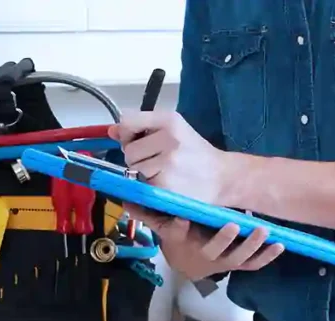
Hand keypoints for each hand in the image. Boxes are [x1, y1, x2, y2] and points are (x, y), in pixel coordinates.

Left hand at [107, 111, 240, 206]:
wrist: (223, 177)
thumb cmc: (195, 154)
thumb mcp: (173, 132)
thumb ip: (140, 128)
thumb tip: (111, 130)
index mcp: (169, 120)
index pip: (128, 121)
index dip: (127, 134)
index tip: (136, 140)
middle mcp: (168, 137)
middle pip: (128, 149)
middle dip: (137, 158)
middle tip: (157, 161)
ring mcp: (167, 161)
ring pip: (133, 168)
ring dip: (142, 174)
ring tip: (163, 172)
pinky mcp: (165, 183)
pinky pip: (142, 184)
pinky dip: (149, 186)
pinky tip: (166, 184)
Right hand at [125, 203, 284, 280]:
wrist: (188, 264)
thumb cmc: (176, 239)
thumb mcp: (159, 226)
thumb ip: (146, 211)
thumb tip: (124, 196)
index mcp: (182, 243)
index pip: (177, 235)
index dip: (179, 228)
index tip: (183, 219)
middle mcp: (202, 254)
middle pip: (213, 250)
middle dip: (223, 238)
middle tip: (234, 223)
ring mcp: (222, 261)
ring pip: (237, 257)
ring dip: (251, 245)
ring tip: (263, 230)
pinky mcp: (237, 264)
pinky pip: (253, 264)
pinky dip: (267, 257)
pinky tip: (280, 245)